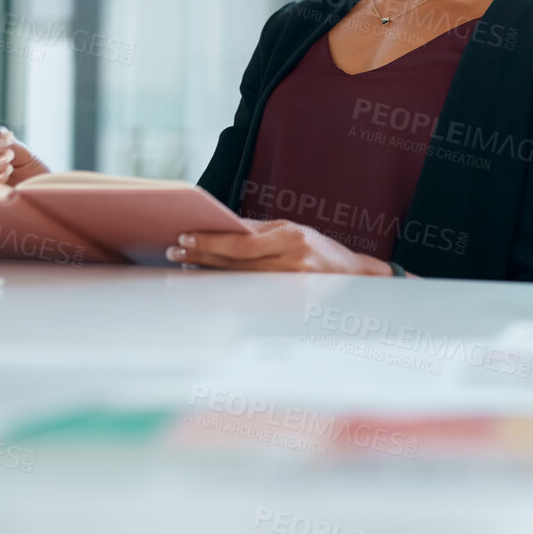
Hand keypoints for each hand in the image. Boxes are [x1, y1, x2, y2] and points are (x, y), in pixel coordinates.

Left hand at [167, 219, 392, 275]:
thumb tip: (223, 228)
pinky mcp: (290, 305)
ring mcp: (291, 287)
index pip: (240, 242)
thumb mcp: (294, 230)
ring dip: (209, 273)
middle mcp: (292, 262)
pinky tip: (209, 283)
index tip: (185, 236)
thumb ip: (260, 231)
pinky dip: (227, 288)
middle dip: (202, 256)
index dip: (210, 241)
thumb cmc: (322, 250)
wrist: (356, 278)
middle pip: (235, 263)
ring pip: (238, 280)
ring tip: (185, 267)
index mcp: (292, 238)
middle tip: (176, 252)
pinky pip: (251, 295)